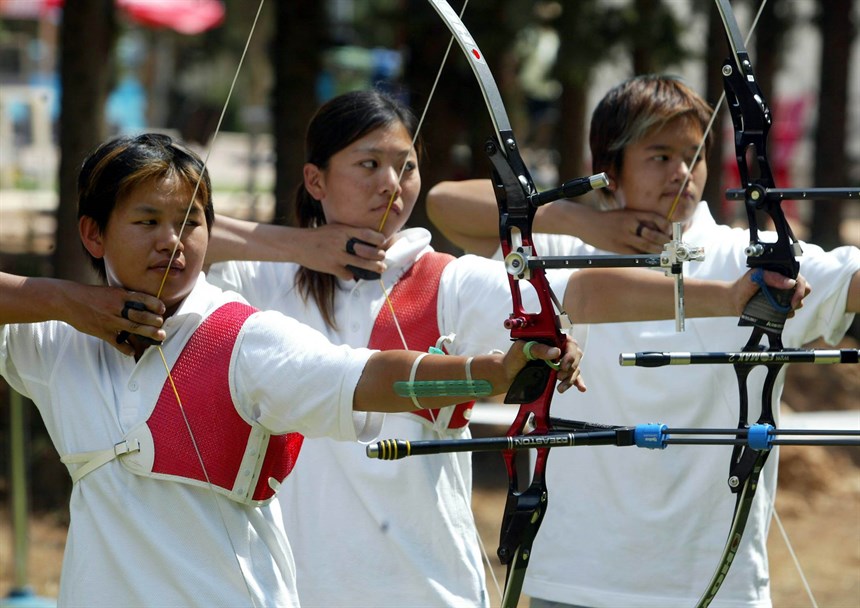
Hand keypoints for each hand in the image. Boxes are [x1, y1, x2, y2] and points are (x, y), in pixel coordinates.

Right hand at [64, 284, 164, 355]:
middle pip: (140, 315)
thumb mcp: (110, 291)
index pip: (142, 299)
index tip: (162, 309)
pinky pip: (116, 342)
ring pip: (133, 328)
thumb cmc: (91, 295)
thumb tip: (143, 304)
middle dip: (154, 321)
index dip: (155, 304)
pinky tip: (132, 352)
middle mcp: (116, 307)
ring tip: (159, 337)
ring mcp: (109, 320)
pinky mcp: (102, 332)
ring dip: (148, 333)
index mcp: (120, 295)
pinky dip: (125, 348)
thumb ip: (125, 297)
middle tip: (162, 325)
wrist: (67, 300)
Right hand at [297, 224, 385, 279]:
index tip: (383, 242)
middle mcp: (341, 242)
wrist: (298, 244)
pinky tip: (349, 272)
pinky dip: (350, 275)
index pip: (366, 233)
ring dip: (373, 268)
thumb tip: (369, 239)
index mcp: (343, 230)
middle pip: (367, 251)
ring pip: (361, 264)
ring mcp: (336, 255)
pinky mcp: (331, 267)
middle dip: (379, 256)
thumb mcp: (335, 228)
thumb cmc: (320, 236)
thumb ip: (350, 232)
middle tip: (383, 258)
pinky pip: (347, 274)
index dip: (378, 239)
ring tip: (380, 269)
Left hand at [503, 337, 585, 394]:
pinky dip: (578, 382)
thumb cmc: (513, 358)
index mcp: (550, 339)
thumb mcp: (521, 349)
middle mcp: (557, 349)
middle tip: (559, 376)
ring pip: (575, 368)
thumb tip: (555, 352)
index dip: (569, 353)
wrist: (507, 375)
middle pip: (575, 355)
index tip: (562, 364)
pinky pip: (573, 377)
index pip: (568, 342)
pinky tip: (581, 388)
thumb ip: (537, 349)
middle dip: (570, 367)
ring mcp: (559, 362)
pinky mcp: (559, 373)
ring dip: (571, 378)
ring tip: (560, 388)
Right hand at [548, 203, 672, 253]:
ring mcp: (623, 237)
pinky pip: (635, 254)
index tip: (670, 233)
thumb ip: (638, 221)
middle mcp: (630, 224)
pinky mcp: (617, 248)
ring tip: (665, 255)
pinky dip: (645, 256)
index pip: (656, 219)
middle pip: (654, 235)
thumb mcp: (623, 215)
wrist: (586, 222)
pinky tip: (650, 258)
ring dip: (658, 251)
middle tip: (672, 247)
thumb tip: (655, 231)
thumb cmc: (606, 219)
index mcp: (632, 214)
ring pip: (646, 246)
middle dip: (665, 243)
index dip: (667, 227)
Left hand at [732, 269, 810, 316]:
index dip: (801, 289)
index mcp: (782, 274)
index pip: (801, 279)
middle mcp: (785, 285)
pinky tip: (774, 312)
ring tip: (776, 306)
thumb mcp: (755, 275)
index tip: (793, 299)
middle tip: (789, 304)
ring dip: (791, 307)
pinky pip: (790, 313)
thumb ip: (771, 276)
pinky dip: (785, 314)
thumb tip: (790, 283)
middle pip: (805, 290)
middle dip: (799, 298)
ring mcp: (783, 297)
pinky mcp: (780, 308)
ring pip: (798, 303)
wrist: (734, 300)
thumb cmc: (744, 285)